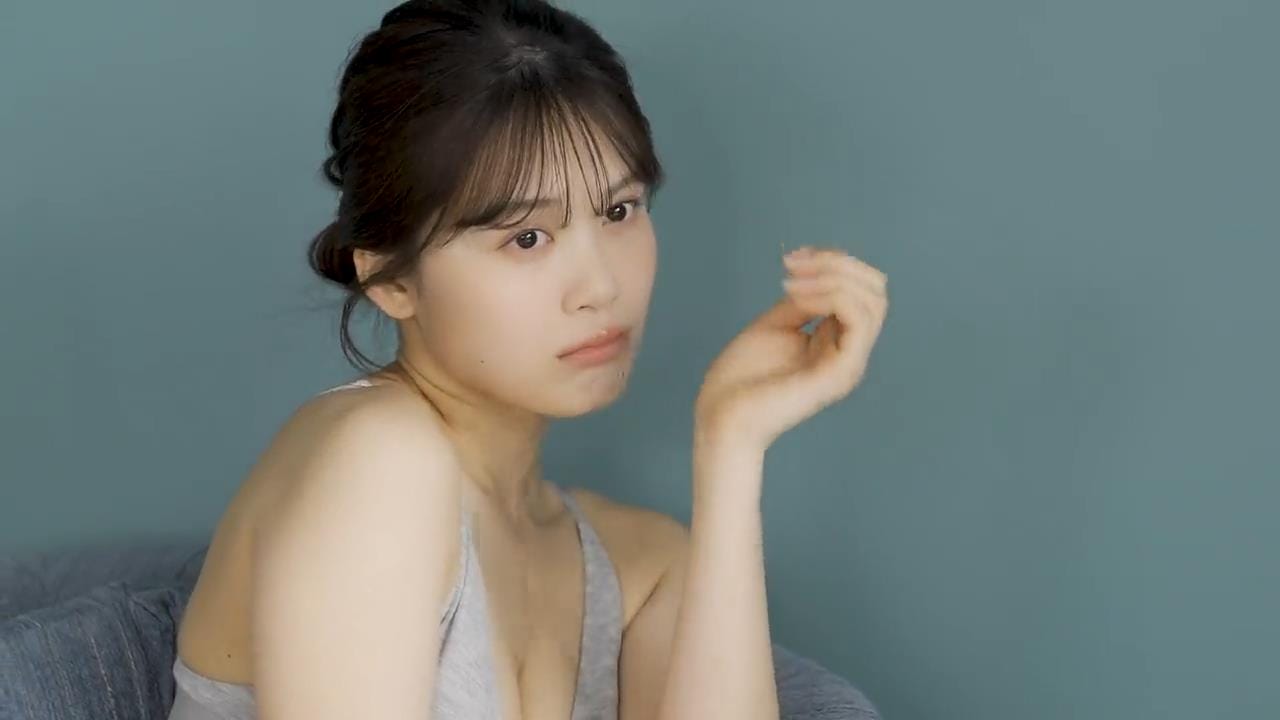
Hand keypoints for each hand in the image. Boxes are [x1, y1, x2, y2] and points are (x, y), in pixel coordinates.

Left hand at [694, 246, 888, 451]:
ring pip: (872, 302)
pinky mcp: (840, 372)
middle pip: (876, 292)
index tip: (791, 258)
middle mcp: (850, 354)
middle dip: (838, 264)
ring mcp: (849, 365)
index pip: (861, 291)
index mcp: (837, 343)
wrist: (722, 417)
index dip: (833, 263)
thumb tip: (820, 275)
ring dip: (832, 277)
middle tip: (792, 263)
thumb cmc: (740, 379)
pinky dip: (830, 295)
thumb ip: (803, 302)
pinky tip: (796, 296)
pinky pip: (858, 320)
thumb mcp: (775, 325)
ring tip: (791, 282)